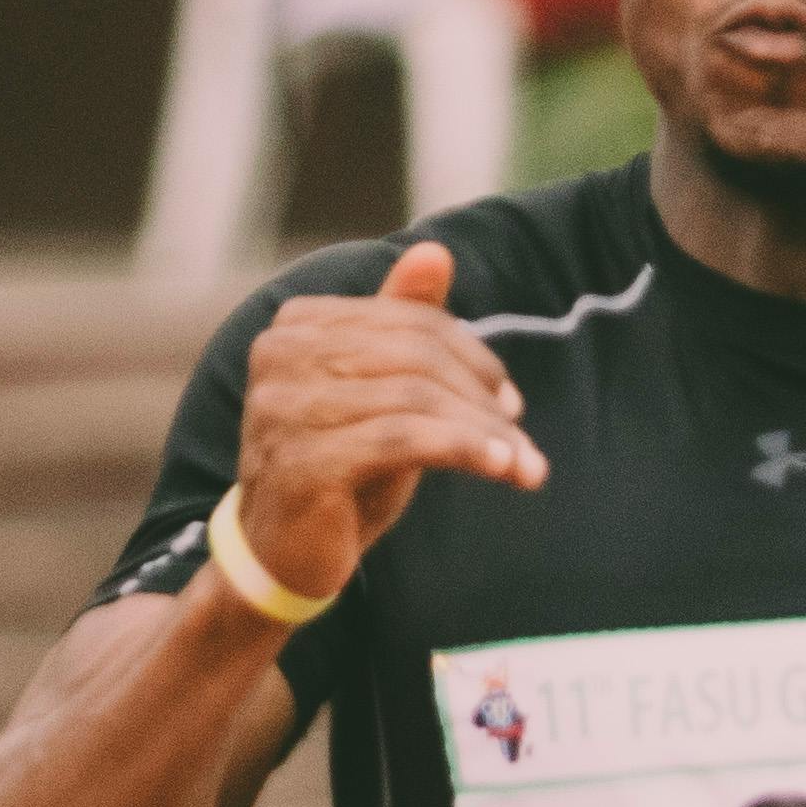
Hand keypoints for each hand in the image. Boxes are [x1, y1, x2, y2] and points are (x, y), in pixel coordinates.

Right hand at [228, 244, 545, 601]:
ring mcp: (282, 408)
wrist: (283, 555)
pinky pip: (402, 439)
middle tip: (525, 440)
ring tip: (526, 465)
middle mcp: (279, 356)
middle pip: (414, 356)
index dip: (472, 356)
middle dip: (481, 398)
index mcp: (296, 325)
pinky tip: (501, 469)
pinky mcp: (299, 460)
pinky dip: (463, 450)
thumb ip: (403, 323)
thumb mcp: (380, 391)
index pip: (408, 321)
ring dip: (483, 433)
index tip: (510, 402)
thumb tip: (436, 251)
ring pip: (414, 398)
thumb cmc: (340, 466)